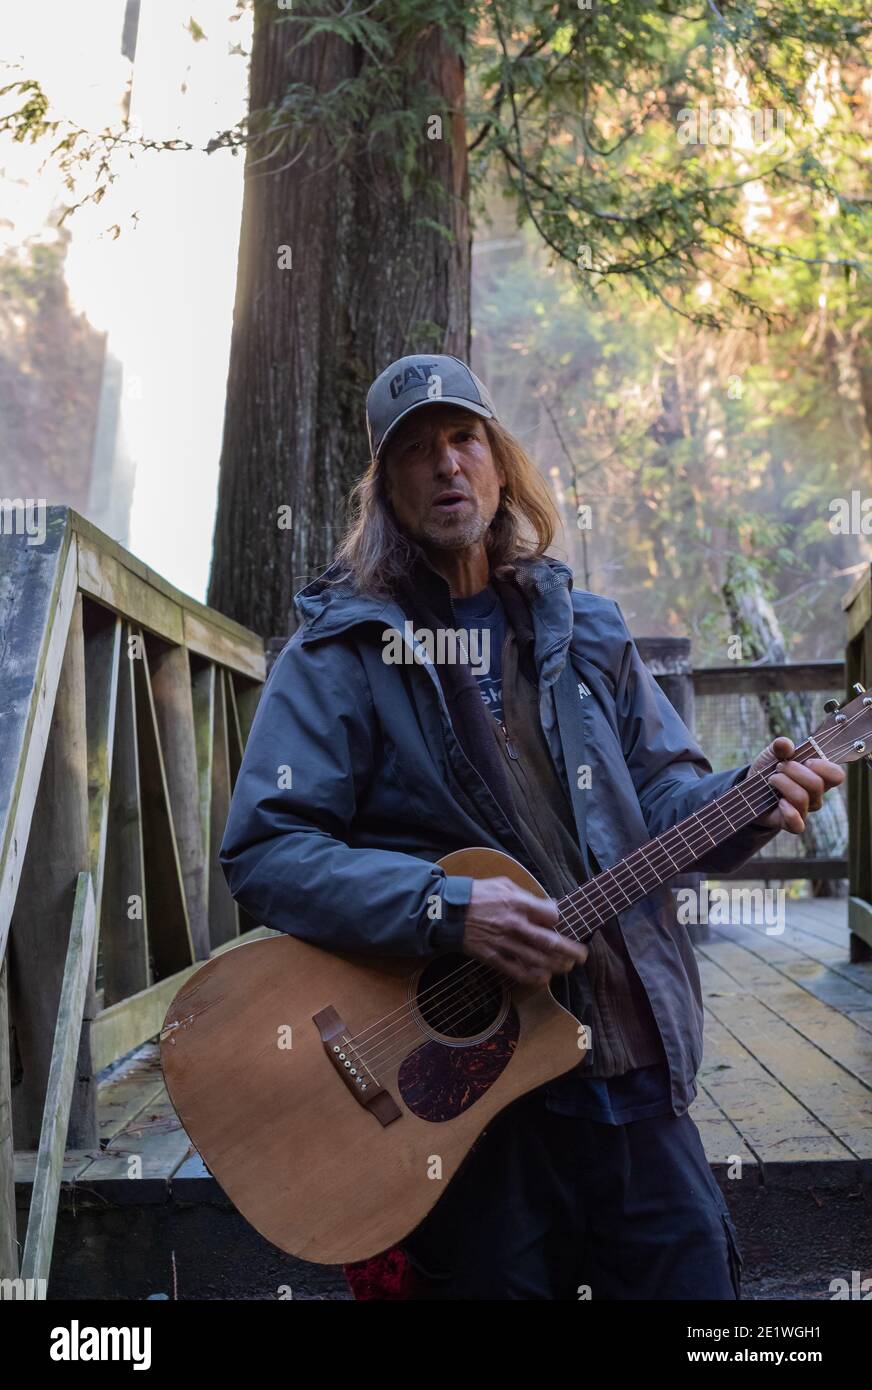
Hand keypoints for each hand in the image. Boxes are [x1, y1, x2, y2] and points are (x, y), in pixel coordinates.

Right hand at [462, 875, 588, 985]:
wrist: (449, 911)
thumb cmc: (477, 894)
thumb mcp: (503, 884)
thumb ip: (527, 895)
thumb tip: (549, 905)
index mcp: (518, 903)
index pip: (550, 915)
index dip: (559, 920)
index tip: (560, 922)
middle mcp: (514, 925)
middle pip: (549, 941)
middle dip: (570, 950)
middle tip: (583, 956)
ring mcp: (503, 943)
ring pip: (536, 959)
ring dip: (556, 965)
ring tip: (568, 967)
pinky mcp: (493, 956)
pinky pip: (516, 970)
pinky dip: (532, 976)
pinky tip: (544, 978)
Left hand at [745, 736, 844, 833]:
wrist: (751, 790)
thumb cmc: (768, 770)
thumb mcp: (772, 754)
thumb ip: (780, 746)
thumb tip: (785, 744)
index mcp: (817, 776)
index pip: (836, 775)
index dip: (824, 767)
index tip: (806, 760)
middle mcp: (815, 795)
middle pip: (817, 785)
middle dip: (794, 771)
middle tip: (779, 767)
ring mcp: (804, 810)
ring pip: (802, 798)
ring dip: (783, 784)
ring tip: (771, 779)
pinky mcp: (791, 823)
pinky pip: (798, 825)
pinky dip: (789, 812)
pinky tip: (779, 802)